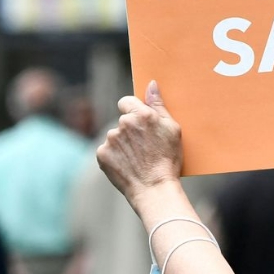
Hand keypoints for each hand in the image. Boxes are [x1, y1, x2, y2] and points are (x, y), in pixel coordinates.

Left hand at [97, 80, 183, 206]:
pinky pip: (107, 151)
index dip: (133, 111)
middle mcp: (122, 124)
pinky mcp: (102, 155)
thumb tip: (150, 84)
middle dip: (130, 130)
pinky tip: (127, 165)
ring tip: (137, 159)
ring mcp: (110, 140)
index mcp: (141, 114)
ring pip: (115, 137)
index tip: (140, 123)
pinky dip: (115, 157)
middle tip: (144, 147)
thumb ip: (158, 105)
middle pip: (122, 121)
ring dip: (123, 144)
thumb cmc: (168, 159)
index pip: (126, 101)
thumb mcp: (172, 129)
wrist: (154, 188)